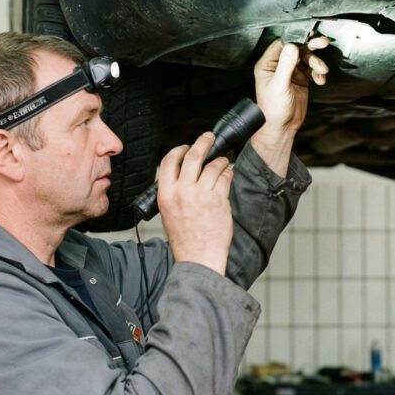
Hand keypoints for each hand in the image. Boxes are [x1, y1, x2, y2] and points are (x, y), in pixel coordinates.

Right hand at [157, 133, 233, 274]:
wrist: (198, 257)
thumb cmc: (185, 238)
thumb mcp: (168, 212)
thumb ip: (174, 192)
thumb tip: (184, 173)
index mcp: (166, 194)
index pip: (169, 161)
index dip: (179, 150)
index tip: (186, 147)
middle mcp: (182, 192)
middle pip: (193, 156)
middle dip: (203, 142)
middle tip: (209, 137)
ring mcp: (201, 195)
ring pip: (213, 166)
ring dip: (221, 160)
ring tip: (224, 161)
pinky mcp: (219, 200)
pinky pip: (225, 178)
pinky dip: (228, 173)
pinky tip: (229, 174)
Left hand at [253, 35, 328, 137]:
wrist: (281, 128)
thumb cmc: (272, 110)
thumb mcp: (279, 86)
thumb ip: (286, 65)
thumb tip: (292, 46)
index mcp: (267, 65)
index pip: (281, 44)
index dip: (296, 39)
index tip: (308, 37)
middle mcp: (278, 66)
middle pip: (296, 48)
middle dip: (310, 46)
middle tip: (322, 42)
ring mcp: (291, 72)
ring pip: (306, 58)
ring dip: (316, 62)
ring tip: (322, 70)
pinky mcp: (301, 80)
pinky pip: (312, 70)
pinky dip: (318, 73)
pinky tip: (320, 80)